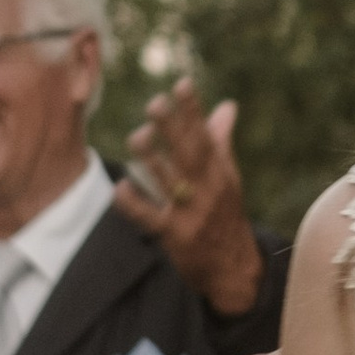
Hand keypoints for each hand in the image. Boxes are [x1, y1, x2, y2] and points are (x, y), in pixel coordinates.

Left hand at [115, 79, 264, 316]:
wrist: (234, 270)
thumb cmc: (226, 217)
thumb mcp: (228, 179)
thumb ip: (221, 142)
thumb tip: (227, 105)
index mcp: (220, 174)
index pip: (206, 137)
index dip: (194, 111)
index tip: (181, 84)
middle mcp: (208, 191)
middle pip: (189, 156)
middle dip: (173, 129)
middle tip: (155, 103)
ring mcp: (191, 215)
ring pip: (169, 183)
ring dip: (152, 160)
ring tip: (137, 136)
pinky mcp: (174, 237)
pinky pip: (151, 218)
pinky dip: (135, 203)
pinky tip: (120, 187)